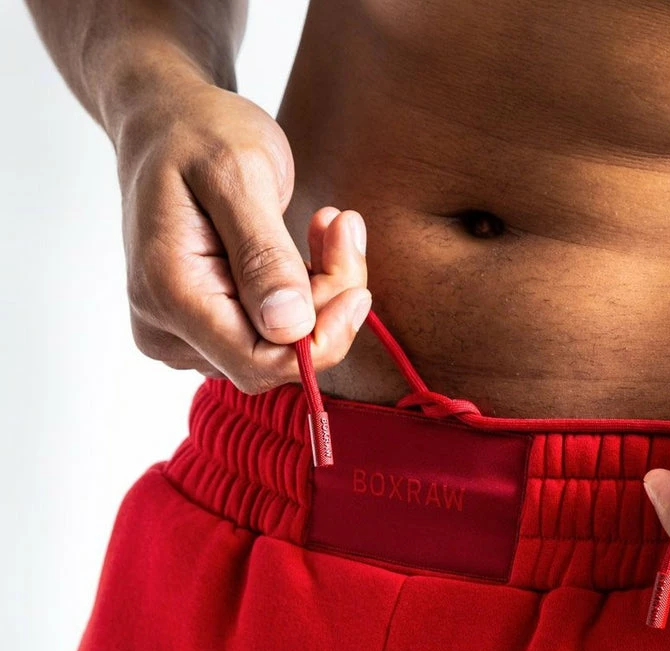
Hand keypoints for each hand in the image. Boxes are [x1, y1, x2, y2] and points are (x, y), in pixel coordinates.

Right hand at [116, 79, 370, 391]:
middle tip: (345, 230)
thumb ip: (264, 254)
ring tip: (329, 225)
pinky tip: (312, 243)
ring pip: (278, 347)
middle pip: (274, 357)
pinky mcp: (205, 328)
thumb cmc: (198, 133)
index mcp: (168, 293)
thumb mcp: (239, 173)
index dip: (319, 342)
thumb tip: (289, 326)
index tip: (358, 290)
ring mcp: (184, 334)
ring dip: (320, 293)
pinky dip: (305, 294)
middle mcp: (167, 328)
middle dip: (325, 306)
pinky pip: (271, 333)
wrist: (165, 122)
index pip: (258, 363)